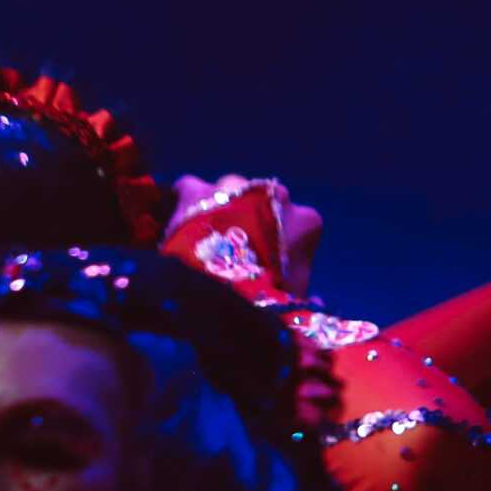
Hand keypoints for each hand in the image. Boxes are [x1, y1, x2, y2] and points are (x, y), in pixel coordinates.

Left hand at [172, 172, 322, 295]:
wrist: (220, 285)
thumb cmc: (265, 293)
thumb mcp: (292, 296)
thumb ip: (300, 292)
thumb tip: (315, 302)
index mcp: (306, 221)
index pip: (296, 230)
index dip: (276, 246)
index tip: (260, 262)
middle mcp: (275, 195)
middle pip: (261, 207)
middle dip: (246, 223)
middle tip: (227, 252)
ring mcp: (236, 188)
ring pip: (227, 193)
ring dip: (217, 210)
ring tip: (199, 238)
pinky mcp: (197, 191)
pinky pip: (188, 188)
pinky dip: (183, 200)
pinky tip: (176, 218)